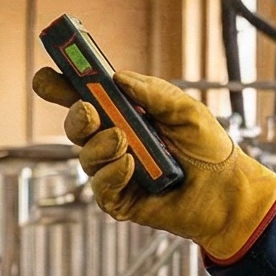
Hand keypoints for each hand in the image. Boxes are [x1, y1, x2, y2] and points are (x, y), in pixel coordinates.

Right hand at [29, 67, 275, 264]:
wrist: (229, 193)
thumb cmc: (209, 149)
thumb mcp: (186, 110)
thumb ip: (153, 92)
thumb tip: (118, 78)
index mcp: (125, 115)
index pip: (84, 97)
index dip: (61, 86)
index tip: (46, 76)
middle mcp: (114, 141)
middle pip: (76, 126)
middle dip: (76, 117)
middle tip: (89, 110)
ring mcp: (115, 171)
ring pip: (86, 157)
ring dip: (100, 147)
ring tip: (125, 143)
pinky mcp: (120, 200)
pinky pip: (100, 187)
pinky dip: (112, 174)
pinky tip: (131, 167)